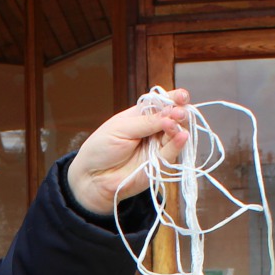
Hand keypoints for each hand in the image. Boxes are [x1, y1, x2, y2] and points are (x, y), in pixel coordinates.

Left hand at [68, 88, 190, 215]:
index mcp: (141, 116)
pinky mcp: (159, 164)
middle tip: (178, 113)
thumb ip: (146, 122)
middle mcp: (153, 130)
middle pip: (174, 118)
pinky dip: (177, 144)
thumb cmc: (101, 149)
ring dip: (178, 128)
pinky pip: (171, 154)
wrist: (92, 177)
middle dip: (179, 113)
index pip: (162, 104)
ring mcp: (157, 147)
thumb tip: (171, 113)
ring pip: (176, 134)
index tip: (182, 96)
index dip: (174, 99)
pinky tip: (181, 136)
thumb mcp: (121, 128)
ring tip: (174, 124)